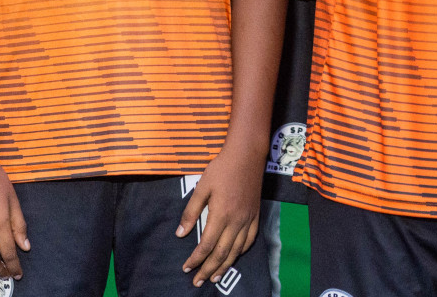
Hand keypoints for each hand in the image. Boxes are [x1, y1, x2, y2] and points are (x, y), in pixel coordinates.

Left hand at [177, 141, 263, 285]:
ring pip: (237, 249)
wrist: (247, 154)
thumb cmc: (222, 168)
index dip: (196, 259)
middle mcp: (237, 220)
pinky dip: (242, 251)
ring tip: (215, 278)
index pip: (207, 244)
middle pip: (222, 252)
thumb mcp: (202, 187)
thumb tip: (180, 234)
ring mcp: (248, 218)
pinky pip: (250, 239)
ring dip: (225, 266)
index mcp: (221, 214)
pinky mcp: (256, 214)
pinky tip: (234, 257)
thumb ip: (191, 212)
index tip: (186, 268)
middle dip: (209, 269)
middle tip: (197, 282)